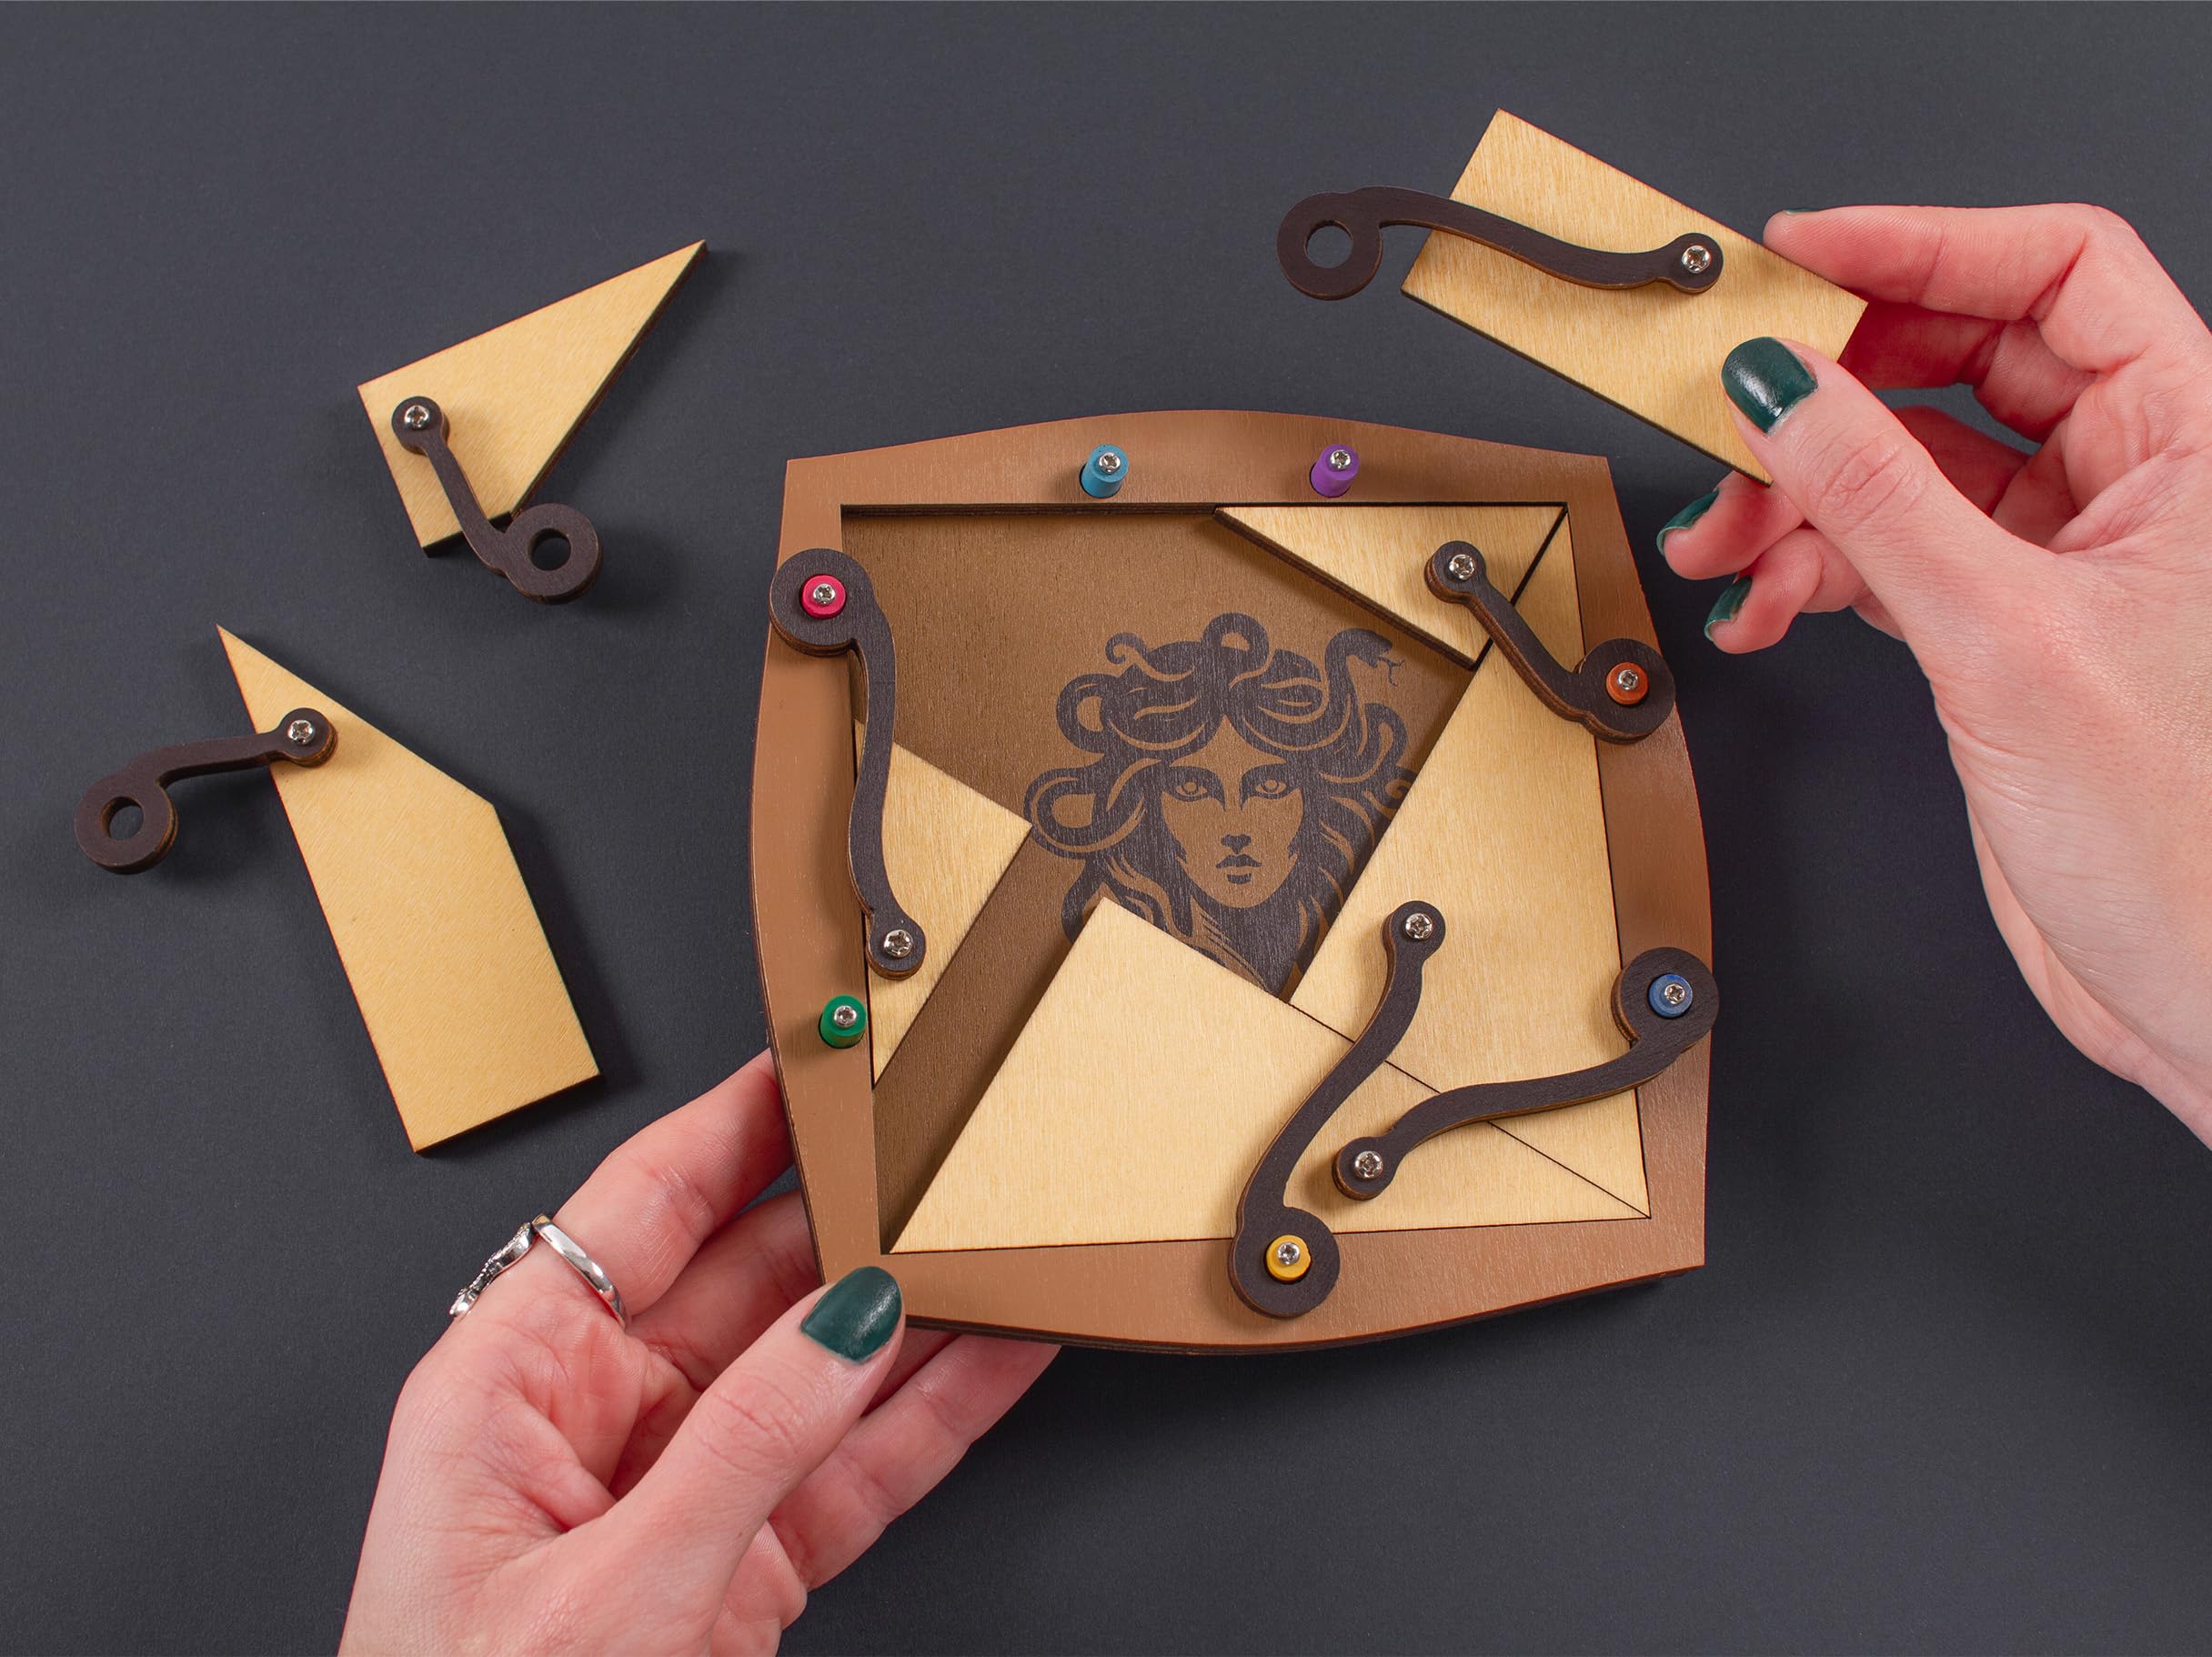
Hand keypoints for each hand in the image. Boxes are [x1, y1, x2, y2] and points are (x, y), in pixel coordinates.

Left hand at [341, 1053, 1055, 1654]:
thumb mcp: (610, 1587)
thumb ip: (743, 1446)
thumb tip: (853, 1321)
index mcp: (510, 1383)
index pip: (644, 1206)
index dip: (738, 1119)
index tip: (818, 1052)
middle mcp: (598, 1420)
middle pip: (751, 1274)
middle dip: (853, 1211)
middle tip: (944, 1150)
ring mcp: (680, 1493)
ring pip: (821, 1368)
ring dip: (916, 1310)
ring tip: (1001, 1239)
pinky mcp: (744, 1566)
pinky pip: (855, 1466)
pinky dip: (933, 1413)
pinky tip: (999, 1356)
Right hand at [1655, 204, 2211, 1142]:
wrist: (2199, 986)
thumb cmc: (2189, 837)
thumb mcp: (2008, 638)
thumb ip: (1880, 499)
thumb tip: (1783, 386)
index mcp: (2196, 441)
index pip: (2056, 275)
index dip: (1922, 245)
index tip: (1798, 259)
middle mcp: (2133, 483)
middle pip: (1959, 362)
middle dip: (1830, 392)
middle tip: (1730, 408)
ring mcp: (2060, 556)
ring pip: (1902, 466)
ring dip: (1796, 499)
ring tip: (1725, 543)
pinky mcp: (1999, 630)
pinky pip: (1884, 554)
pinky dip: (1809, 573)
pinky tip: (1762, 607)